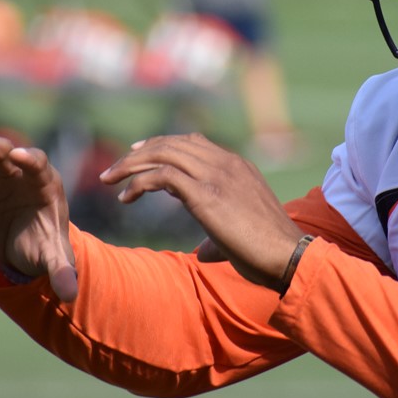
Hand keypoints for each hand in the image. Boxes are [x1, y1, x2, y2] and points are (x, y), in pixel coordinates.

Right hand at [0, 122, 78, 300]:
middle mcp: (11, 172)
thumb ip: (61, 271)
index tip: (19, 157)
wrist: (18, 247)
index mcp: (41, 181)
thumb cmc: (42, 243)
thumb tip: (69, 295)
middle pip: (0, 152)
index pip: (36, 163)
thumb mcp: (53, 257)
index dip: (29, 159)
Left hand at [99, 133, 305, 290]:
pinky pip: (162, 176)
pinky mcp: (205, 193)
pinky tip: (126, 198)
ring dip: (130, 165)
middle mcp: (225, 163)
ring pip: (163, 153)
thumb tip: (205, 251)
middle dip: (139, 152)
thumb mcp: (241, 232)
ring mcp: (216, 175)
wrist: (288, 254)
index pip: (191, 142)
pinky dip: (138, 183)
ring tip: (109, 180)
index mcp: (236, 166)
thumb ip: (219, 234)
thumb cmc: (268, 251)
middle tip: (115, 169)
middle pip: (172, 143)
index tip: (138, 155)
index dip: (161, 146)